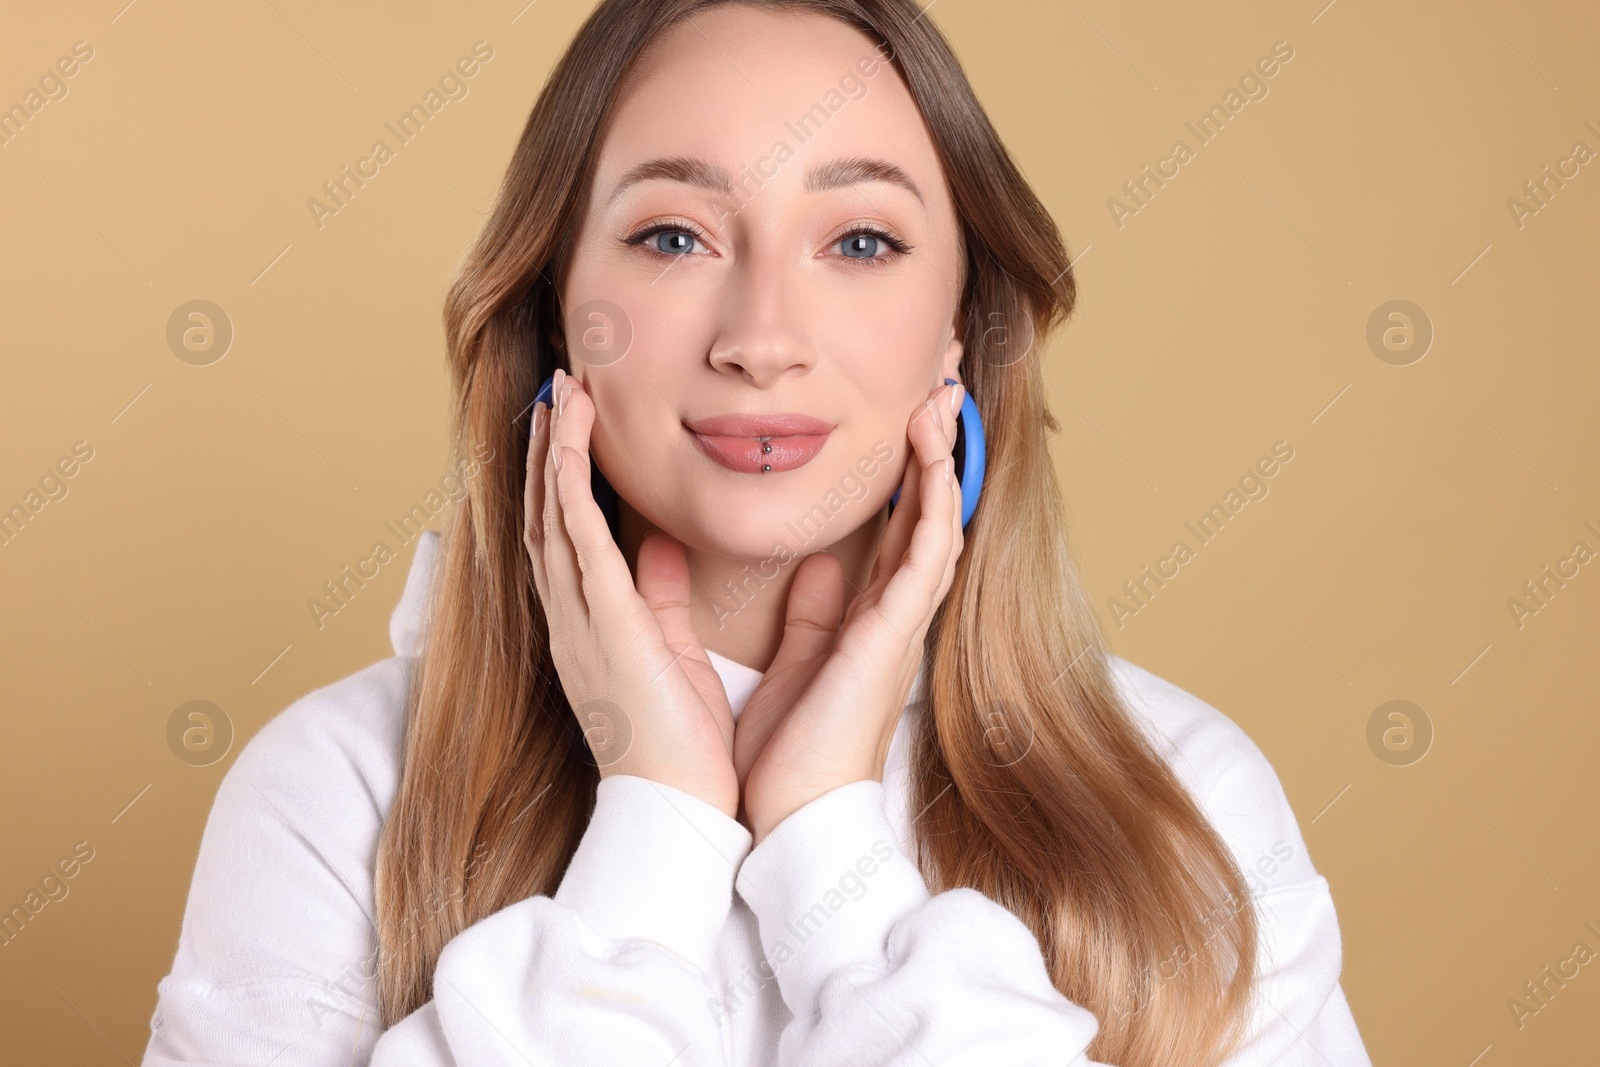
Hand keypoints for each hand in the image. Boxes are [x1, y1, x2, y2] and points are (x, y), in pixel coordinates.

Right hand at [524, 367, 739, 818]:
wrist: (678, 807)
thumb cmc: (681, 741)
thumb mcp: (669, 651)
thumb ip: (660, 595)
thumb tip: (662, 544)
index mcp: (588, 627)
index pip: (564, 537)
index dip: (561, 479)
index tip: (570, 427)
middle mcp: (569, 619)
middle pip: (545, 517)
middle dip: (548, 452)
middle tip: (556, 393)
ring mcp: (578, 622)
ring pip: (552, 518)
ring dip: (553, 453)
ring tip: (561, 395)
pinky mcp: (604, 624)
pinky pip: (576, 540)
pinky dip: (568, 486)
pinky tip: (568, 443)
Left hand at [736, 380, 965, 845]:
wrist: (793, 814)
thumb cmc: (792, 747)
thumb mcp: (800, 658)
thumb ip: (811, 609)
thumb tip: (815, 564)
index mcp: (868, 614)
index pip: (898, 524)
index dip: (908, 467)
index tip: (907, 412)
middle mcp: (894, 612)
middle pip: (927, 510)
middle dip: (936, 447)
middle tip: (942, 383)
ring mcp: (901, 624)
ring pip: (936, 523)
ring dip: (942, 460)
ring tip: (941, 399)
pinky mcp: (893, 638)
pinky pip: (926, 560)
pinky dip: (935, 508)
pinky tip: (936, 464)